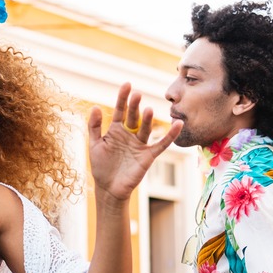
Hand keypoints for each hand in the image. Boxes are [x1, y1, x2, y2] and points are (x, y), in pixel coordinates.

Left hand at [87, 82, 182, 201]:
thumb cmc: (100, 166)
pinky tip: (178, 124)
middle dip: (134, 106)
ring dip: (148, 120)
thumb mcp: (94, 144)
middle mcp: (129, 134)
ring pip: (146, 129)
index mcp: (116, 130)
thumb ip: (94, 127)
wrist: (108, 188)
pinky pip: (161, 144)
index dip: (123, 98)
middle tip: (136, 94)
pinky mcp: (148, 156)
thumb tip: (95, 107)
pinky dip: (170, 135)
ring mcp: (139, 144)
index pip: (120, 111)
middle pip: (133, 117)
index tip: (126, 84)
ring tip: (149, 109)